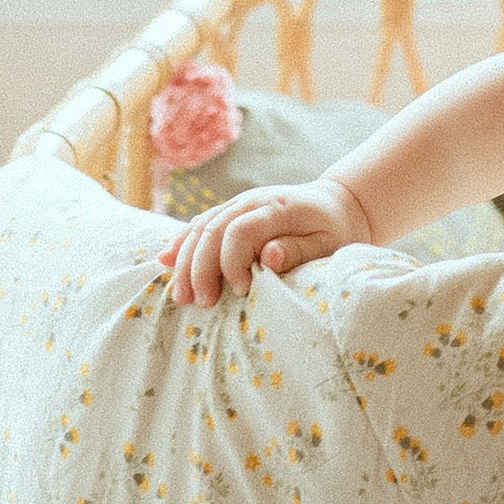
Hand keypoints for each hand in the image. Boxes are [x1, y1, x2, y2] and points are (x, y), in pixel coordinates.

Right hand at [159, 173, 371, 304]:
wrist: (337, 204)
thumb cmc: (336, 230)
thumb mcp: (330, 242)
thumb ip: (299, 250)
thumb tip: (268, 257)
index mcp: (277, 208)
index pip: (239, 231)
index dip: (232, 261)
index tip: (241, 290)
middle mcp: (251, 201)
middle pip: (212, 230)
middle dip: (200, 269)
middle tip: (201, 303)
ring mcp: (238, 204)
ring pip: (199, 227)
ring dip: (185, 262)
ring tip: (181, 296)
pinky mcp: (230, 211)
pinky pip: (199, 224)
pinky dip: (181, 244)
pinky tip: (165, 262)